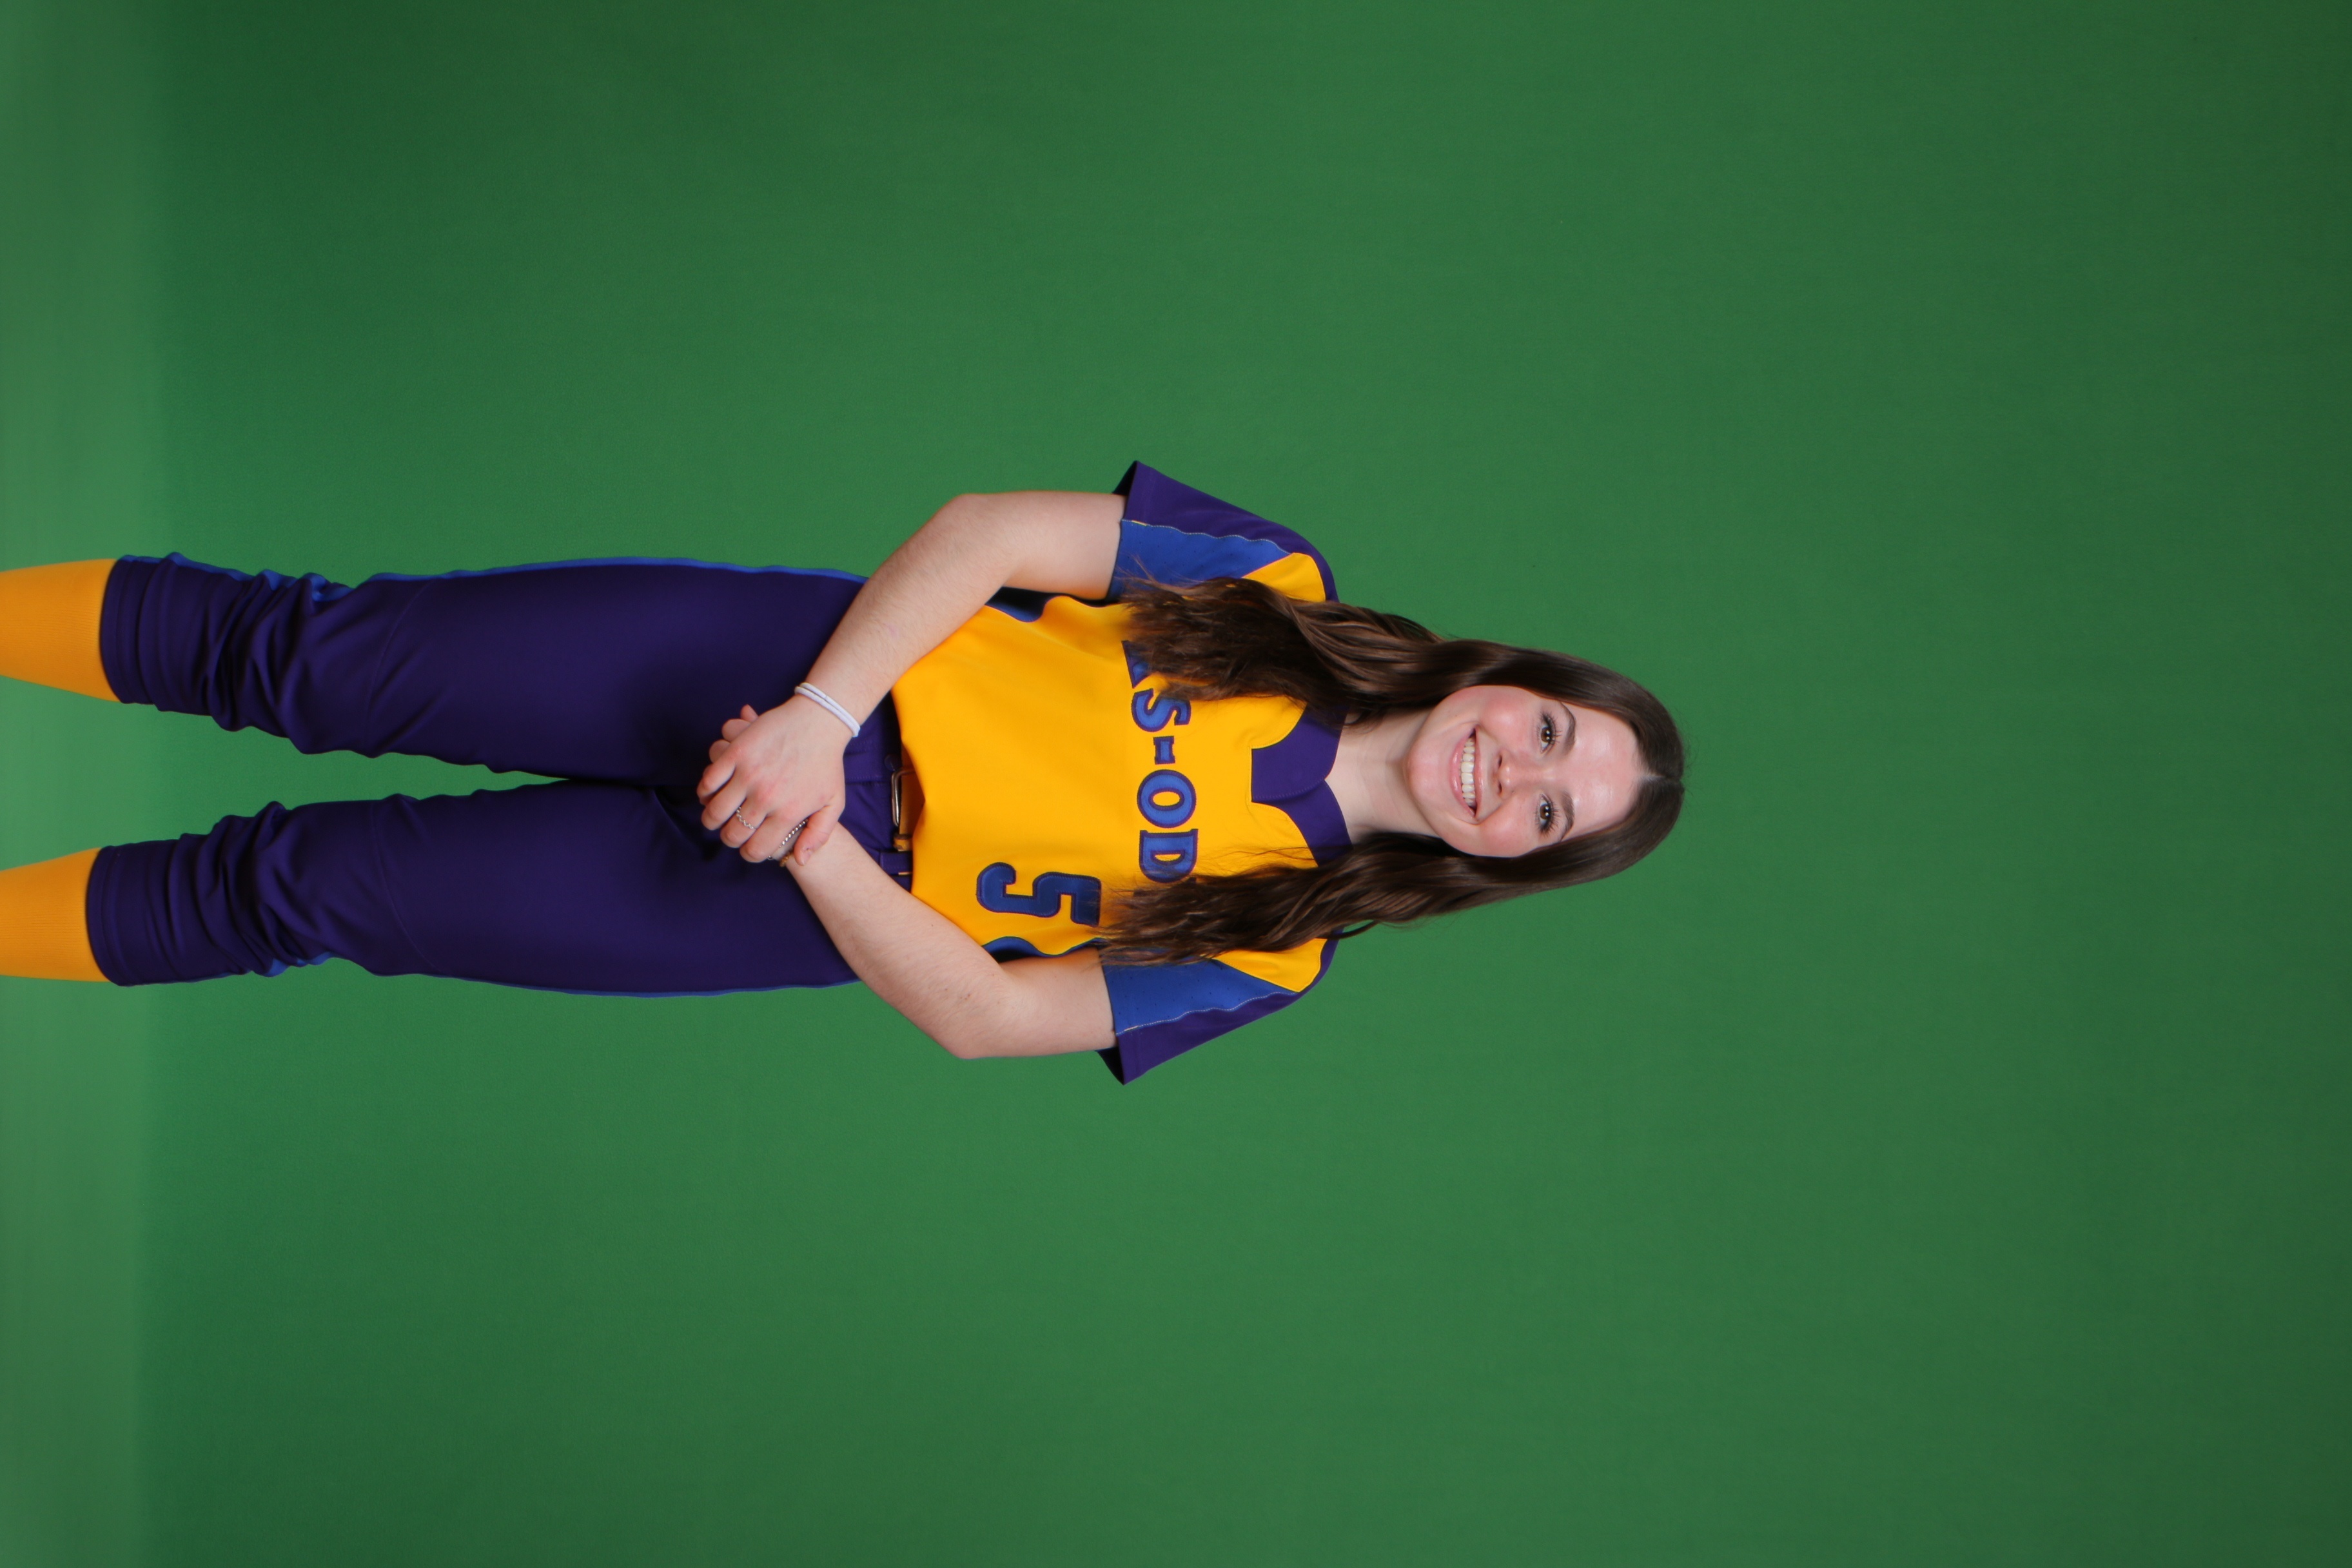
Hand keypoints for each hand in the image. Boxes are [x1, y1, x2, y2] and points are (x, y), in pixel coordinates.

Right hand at [697, 696, 851, 864]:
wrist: (819, 721)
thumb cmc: (828, 763)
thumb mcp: (833, 803)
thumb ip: (818, 835)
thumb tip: (799, 859)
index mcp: (788, 813)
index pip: (756, 849)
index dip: (749, 853)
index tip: (749, 848)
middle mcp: (766, 798)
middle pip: (732, 834)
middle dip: (730, 838)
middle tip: (731, 832)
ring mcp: (749, 775)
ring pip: (715, 812)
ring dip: (712, 819)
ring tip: (716, 817)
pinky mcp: (736, 754)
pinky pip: (708, 781)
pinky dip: (705, 792)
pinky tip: (712, 793)